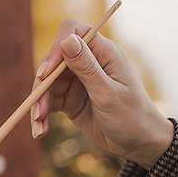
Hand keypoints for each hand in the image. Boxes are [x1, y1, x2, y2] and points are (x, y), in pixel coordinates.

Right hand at [30, 19, 173, 168]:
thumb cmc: (132, 116)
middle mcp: (88, 62)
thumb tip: (67, 39)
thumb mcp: (108, 94)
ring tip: (38, 128)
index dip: (55, 49)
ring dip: (39, 104)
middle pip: (53, 62)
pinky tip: (41, 131)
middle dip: (42, 86)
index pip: (72, 33)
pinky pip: (49, 101)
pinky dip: (42, 115)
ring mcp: (78, 81)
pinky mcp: (70, 99)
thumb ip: (87, 67)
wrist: (139, 143)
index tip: (46, 75)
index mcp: (103, 53)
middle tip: (37, 111)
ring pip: (47, 84)